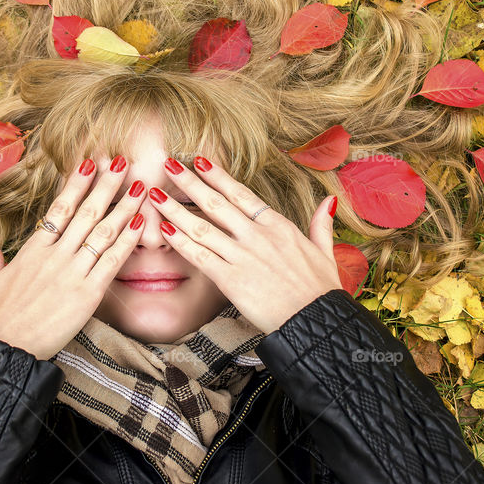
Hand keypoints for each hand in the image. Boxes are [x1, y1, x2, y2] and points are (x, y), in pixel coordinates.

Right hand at [0, 156, 145, 359]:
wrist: (4, 350)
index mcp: (33, 250)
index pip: (59, 208)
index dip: (77, 184)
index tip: (90, 162)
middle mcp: (54, 256)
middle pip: (86, 213)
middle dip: (106, 185)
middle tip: (123, 163)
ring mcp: (71, 273)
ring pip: (103, 233)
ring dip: (124, 208)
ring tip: (141, 188)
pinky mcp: (87, 294)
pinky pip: (112, 262)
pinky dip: (127, 242)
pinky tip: (141, 224)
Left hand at [148, 156, 342, 334]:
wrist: (316, 322)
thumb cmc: (321, 291)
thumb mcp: (325, 252)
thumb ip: (321, 224)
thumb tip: (328, 201)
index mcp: (279, 226)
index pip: (241, 194)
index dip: (217, 176)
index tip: (198, 161)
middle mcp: (258, 236)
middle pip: (216, 204)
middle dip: (189, 183)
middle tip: (167, 165)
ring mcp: (243, 257)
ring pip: (202, 227)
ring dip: (175, 209)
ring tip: (155, 194)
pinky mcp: (232, 280)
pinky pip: (200, 257)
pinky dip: (181, 242)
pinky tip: (164, 230)